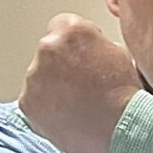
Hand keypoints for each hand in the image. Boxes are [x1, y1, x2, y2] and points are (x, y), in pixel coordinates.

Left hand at [18, 14, 141, 152]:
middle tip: (84, 84)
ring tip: (79, 104)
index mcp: (72, 31)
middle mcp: (47, 48)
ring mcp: (34, 76)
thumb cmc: (125, 93)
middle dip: (62, 65)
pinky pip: (35, 102)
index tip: (82, 54)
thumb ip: (96, 44)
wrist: (119, 126)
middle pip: (49, 52)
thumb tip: (90, 50)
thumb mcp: (120, 54)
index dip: (74, 42)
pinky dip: (47, 108)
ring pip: (40, 78)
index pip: (62, 25)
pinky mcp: (27, 102)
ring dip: (54, 87)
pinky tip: (69, 115)